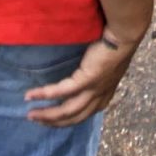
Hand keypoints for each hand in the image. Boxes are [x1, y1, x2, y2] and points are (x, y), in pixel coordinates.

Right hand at [26, 31, 143, 127]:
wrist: (124, 34)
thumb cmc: (115, 44)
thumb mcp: (105, 65)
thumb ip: (93, 74)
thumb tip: (78, 73)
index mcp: (105, 94)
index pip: (83, 114)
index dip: (66, 120)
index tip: (51, 119)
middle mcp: (100, 96)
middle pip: (74, 117)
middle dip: (53, 122)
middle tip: (35, 120)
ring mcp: (94, 90)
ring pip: (67, 111)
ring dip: (47, 115)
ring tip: (30, 115)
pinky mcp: (87, 80)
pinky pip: (61, 91)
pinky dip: (44, 95)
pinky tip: (30, 95)